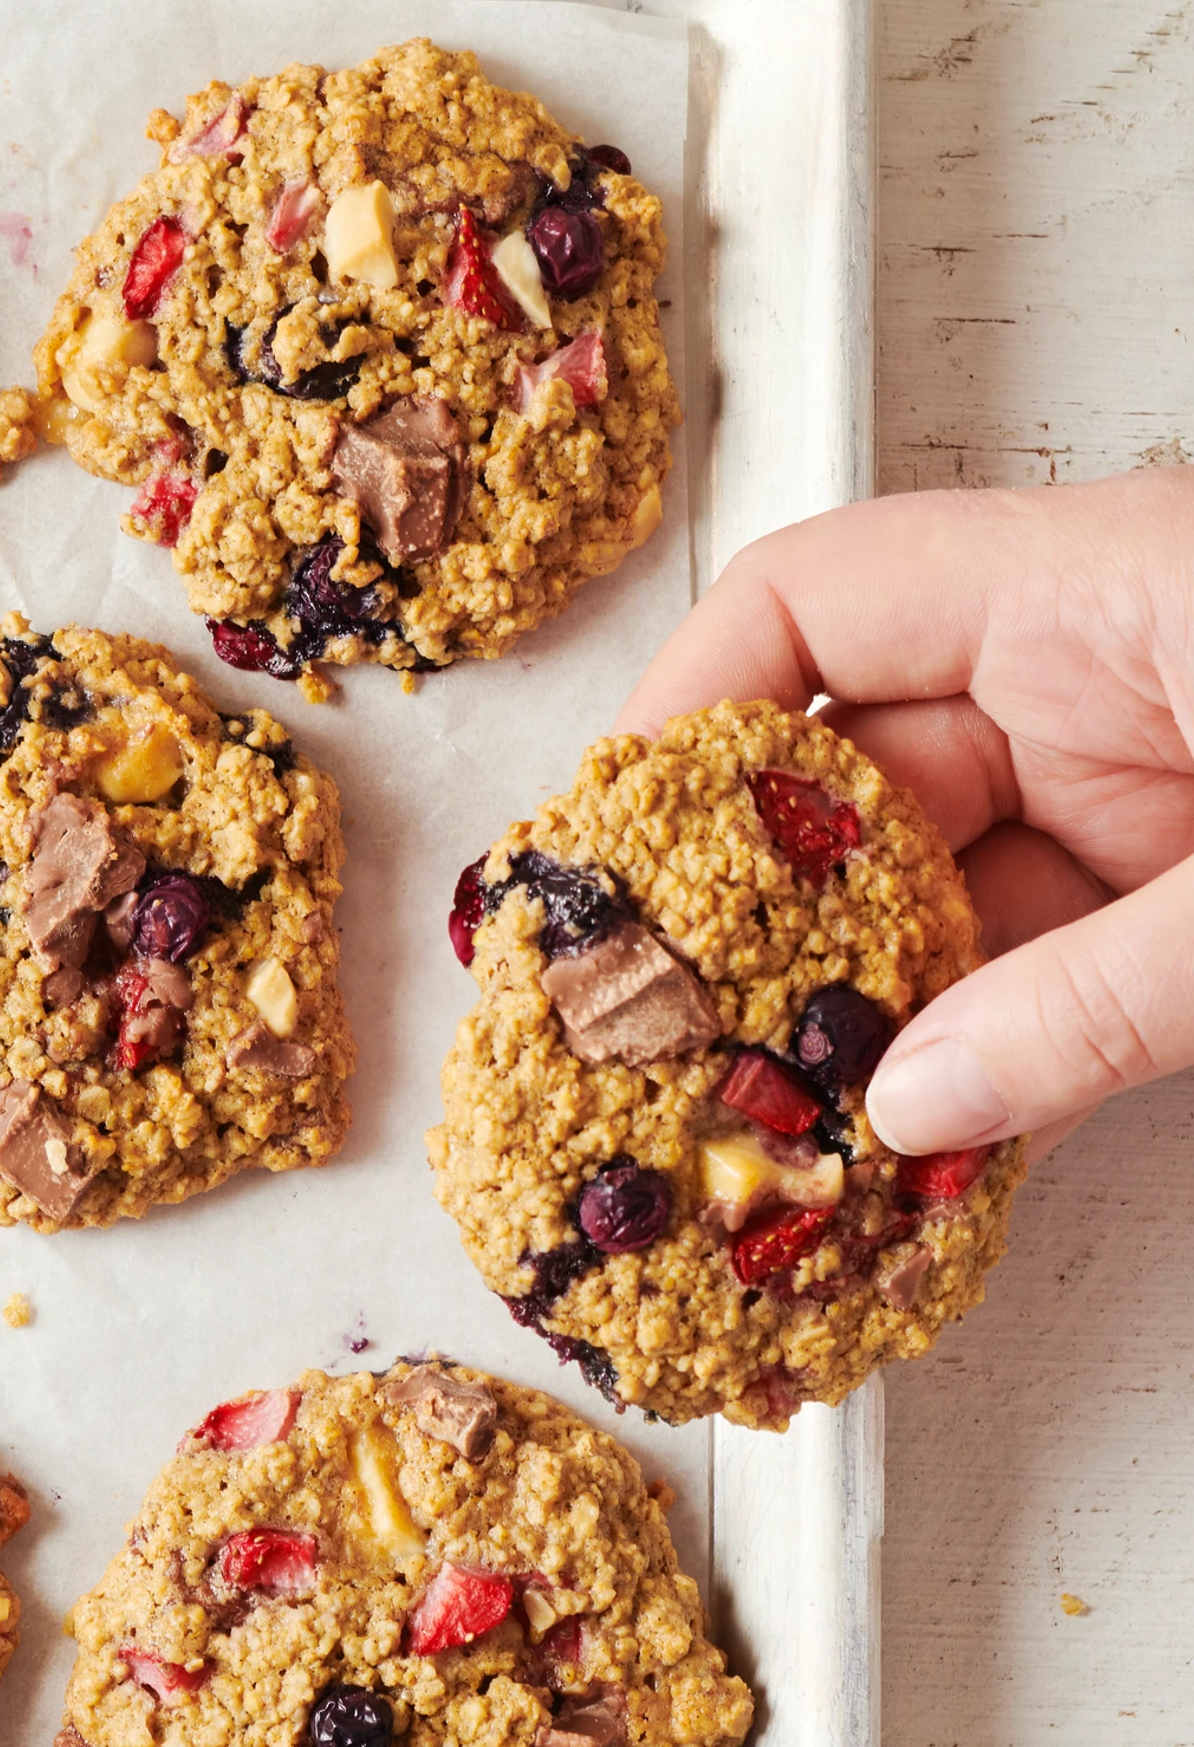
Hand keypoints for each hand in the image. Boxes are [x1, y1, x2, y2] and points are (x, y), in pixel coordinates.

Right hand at [619, 469, 1193, 1150]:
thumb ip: (1103, 999)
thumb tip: (917, 1103)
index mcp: (1095, 586)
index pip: (814, 601)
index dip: (685, 713)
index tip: (610, 850)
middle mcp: (1094, 670)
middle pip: (854, 781)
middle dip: (767, 927)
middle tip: (686, 1051)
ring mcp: (1144, 776)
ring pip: (942, 899)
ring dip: (876, 1029)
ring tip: (803, 1143)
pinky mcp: (1186, 870)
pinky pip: (1051, 967)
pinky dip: (995, 1064)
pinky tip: (941, 1160)